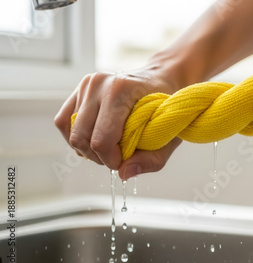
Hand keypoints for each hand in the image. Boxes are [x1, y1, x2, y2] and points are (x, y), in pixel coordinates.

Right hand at [54, 64, 183, 179]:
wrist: (162, 79)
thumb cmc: (167, 107)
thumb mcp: (169, 136)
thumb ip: (151, 160)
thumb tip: (123, 174)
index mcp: (121, 91)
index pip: (101, 139)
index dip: (111, 159)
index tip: (125, 160)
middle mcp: (99, 84)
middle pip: (81, 138)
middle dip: (98, 156)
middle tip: (117, 156)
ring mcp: (86, 85)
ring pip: (70, 132)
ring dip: (87, 148)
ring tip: (108, 147)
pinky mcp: (79, 89)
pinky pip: (64, 122)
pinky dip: (77, 136)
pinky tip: (95, 139)